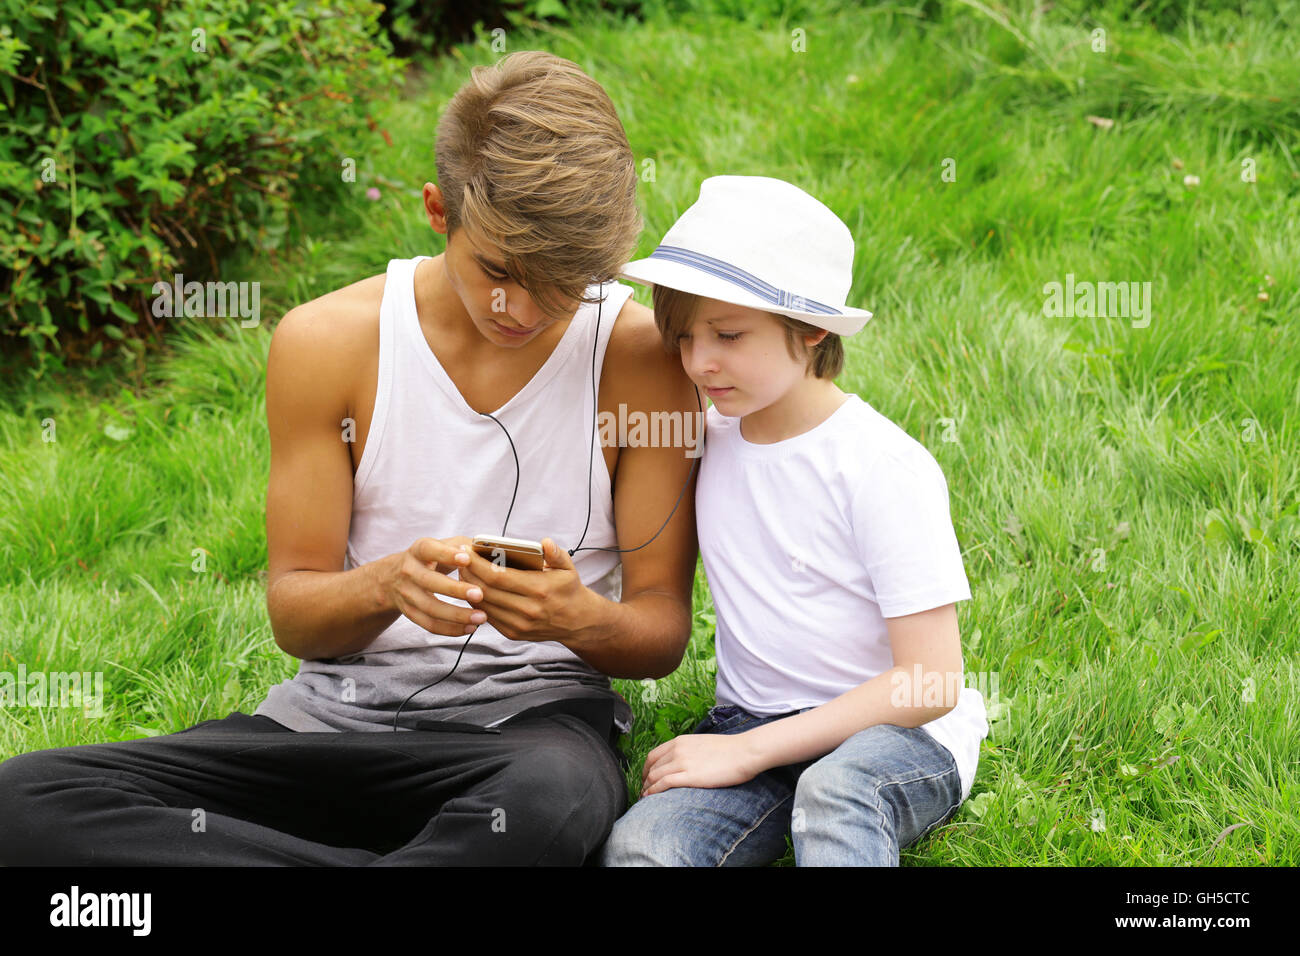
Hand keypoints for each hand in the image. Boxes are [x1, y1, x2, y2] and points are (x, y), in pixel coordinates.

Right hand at [385, 536, 486, 637]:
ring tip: (481, 617)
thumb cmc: (431, 558)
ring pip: (430, 607)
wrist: (394, 577)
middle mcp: (409, 571)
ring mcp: (407, 594)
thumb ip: (465, 545)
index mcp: (419, 550)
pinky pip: (429, 625)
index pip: (429, 550)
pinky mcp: (409, 613)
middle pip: (429, 582)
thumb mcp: (442, 545)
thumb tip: (492, 551)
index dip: (446, 554)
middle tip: (480, 594)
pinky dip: (450, 629)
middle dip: (455, 590)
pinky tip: (470, 628)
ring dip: (457, 615)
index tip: (467, 559)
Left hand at [454, 537, 597, 646]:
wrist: (577, 621)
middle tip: (457, 558)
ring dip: (468, 587)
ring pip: (482, 605)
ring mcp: (518, 625)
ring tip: (462, 571)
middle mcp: (527, 610)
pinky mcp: (512, 634)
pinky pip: (487, 615)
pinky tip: (472, 588)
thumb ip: (556, 553)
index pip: (498, 576)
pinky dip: (476, 601)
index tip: (465, 551)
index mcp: (539, 590)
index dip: (477, 564)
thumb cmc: (568, 589)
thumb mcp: (568, 568)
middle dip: (468, 573)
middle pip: (485, 590)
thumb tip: (545, 542)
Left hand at [640, 732, 759, 796]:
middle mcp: (677, 750)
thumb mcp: (703, 744)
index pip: (653, 755)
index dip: (645, 769)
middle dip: (643, 781)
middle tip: (643, 792)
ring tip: (645, 799)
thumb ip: (689, 751)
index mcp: (680, 741)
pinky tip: (650, 798)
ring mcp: (682, 762)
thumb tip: (684, 761)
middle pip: (651, 767)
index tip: (646, 779)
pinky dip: (653, 792)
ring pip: (654, 776)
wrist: (744, 752)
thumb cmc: (729, 750)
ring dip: (646, 789)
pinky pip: (663, 784)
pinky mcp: (688, 776)